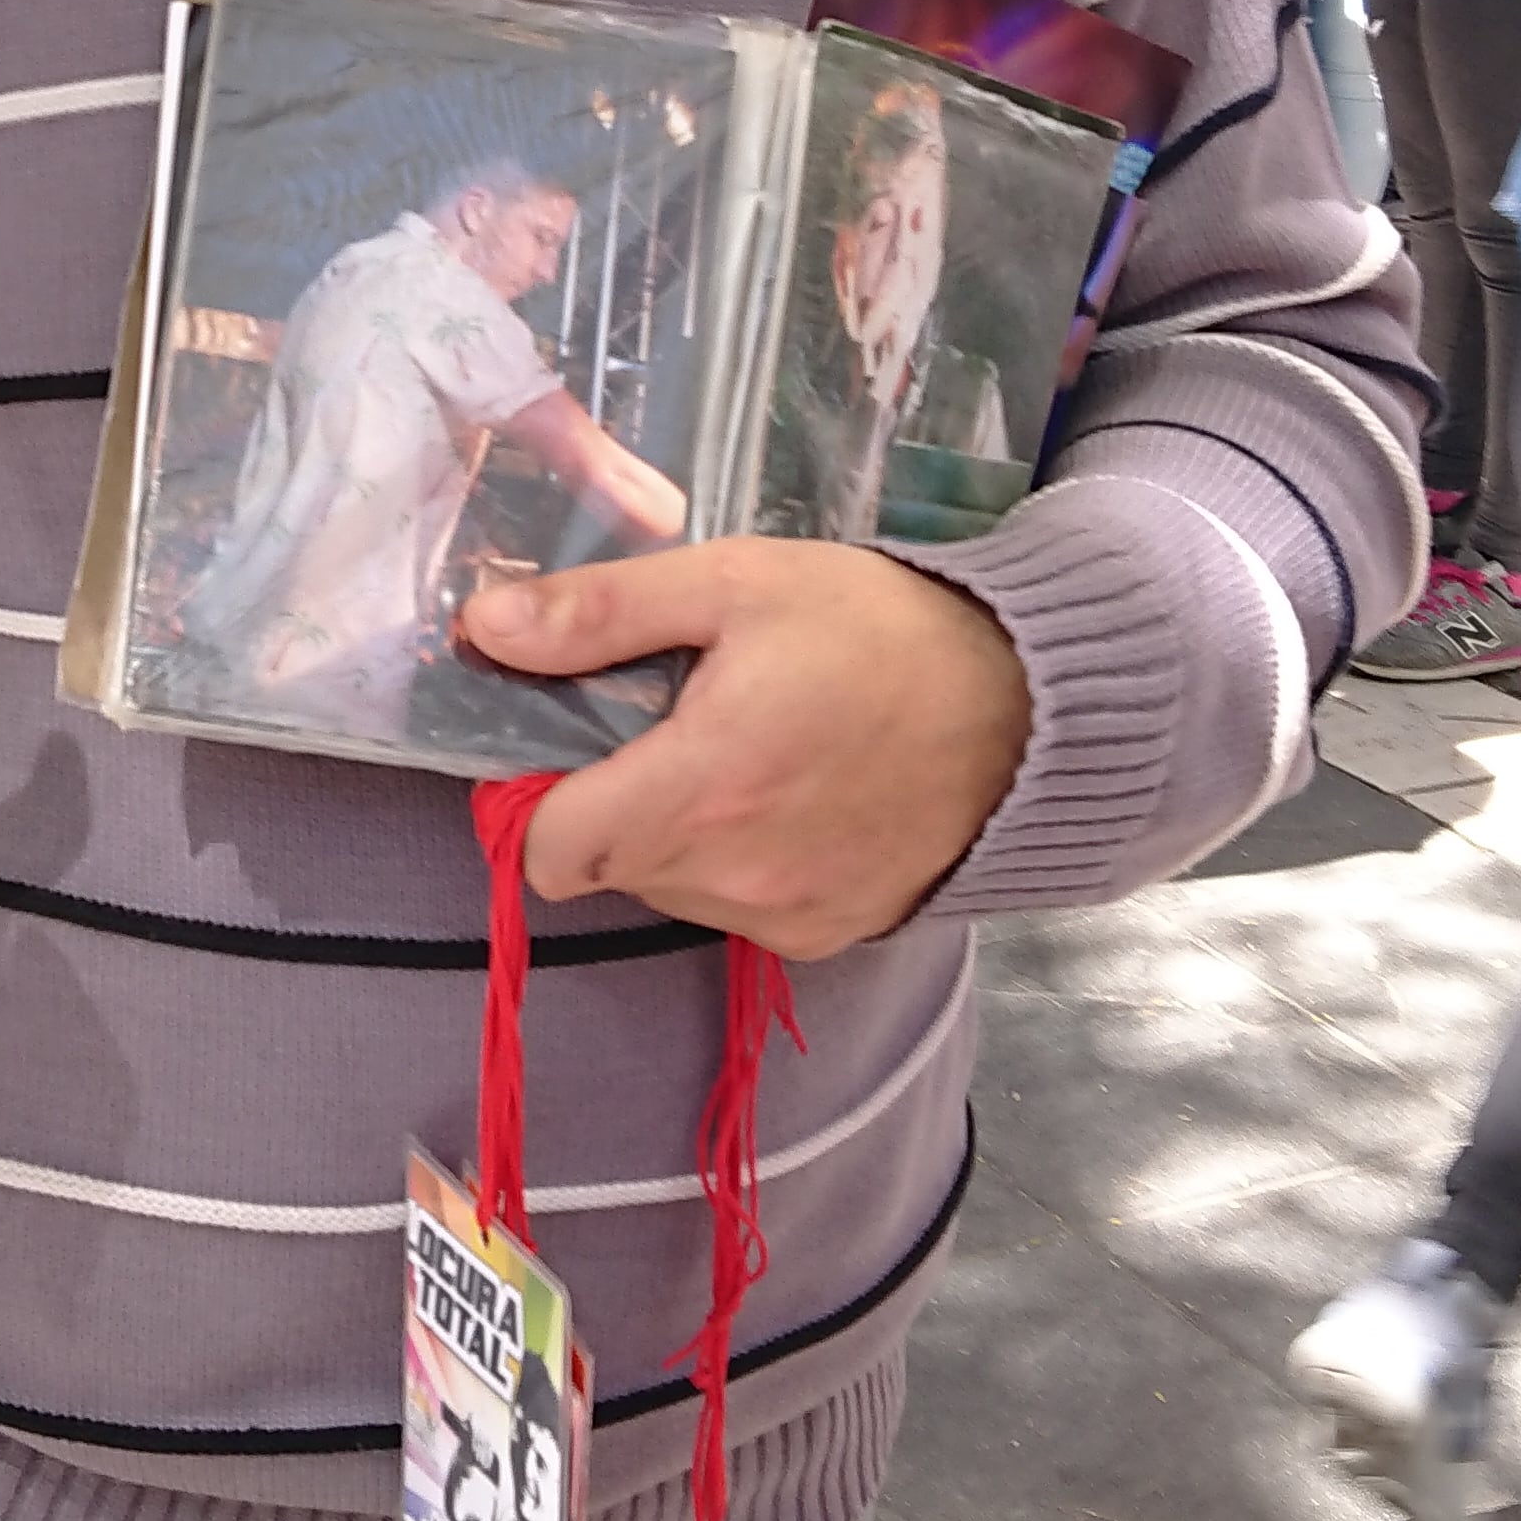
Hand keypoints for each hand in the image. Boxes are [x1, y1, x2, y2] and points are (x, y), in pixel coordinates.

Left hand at [458, 538, 1032, 955]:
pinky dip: (745, 860)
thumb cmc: (880, 630)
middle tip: (681, 719)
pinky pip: (741, 908)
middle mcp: (734, 877)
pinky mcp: (833, 935)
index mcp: (699, 789)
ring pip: (673, 888)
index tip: (577, 737)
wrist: (1035, 707)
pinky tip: (798, 794)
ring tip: (750, 749)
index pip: (550, 850)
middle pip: (610, 864)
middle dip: (619, 797)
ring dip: (682, 831)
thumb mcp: (735, 584)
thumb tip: (485, 630)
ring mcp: (787, 918)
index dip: (541, 794)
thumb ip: (601, 614)